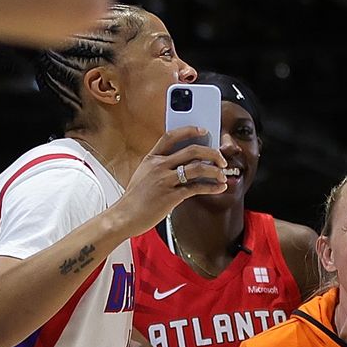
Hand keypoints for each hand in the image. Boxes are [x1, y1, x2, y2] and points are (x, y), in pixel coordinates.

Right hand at [109, 128, 226, 237]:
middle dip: (212, 153)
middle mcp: (158, 166)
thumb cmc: (134, 197)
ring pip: (197, 168)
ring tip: (223, 175)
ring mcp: (165, 181)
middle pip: (192, 150)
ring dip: (215, 170)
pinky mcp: (171, 197)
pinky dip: (211, 187)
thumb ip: (159, 165)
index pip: (171, 136)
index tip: (203, 130)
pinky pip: (196, 188)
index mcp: (151, 158)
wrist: (124, 216)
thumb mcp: (143, 173)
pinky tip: (218, 188)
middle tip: (221, 159)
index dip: (189, 130)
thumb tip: (183, 162)